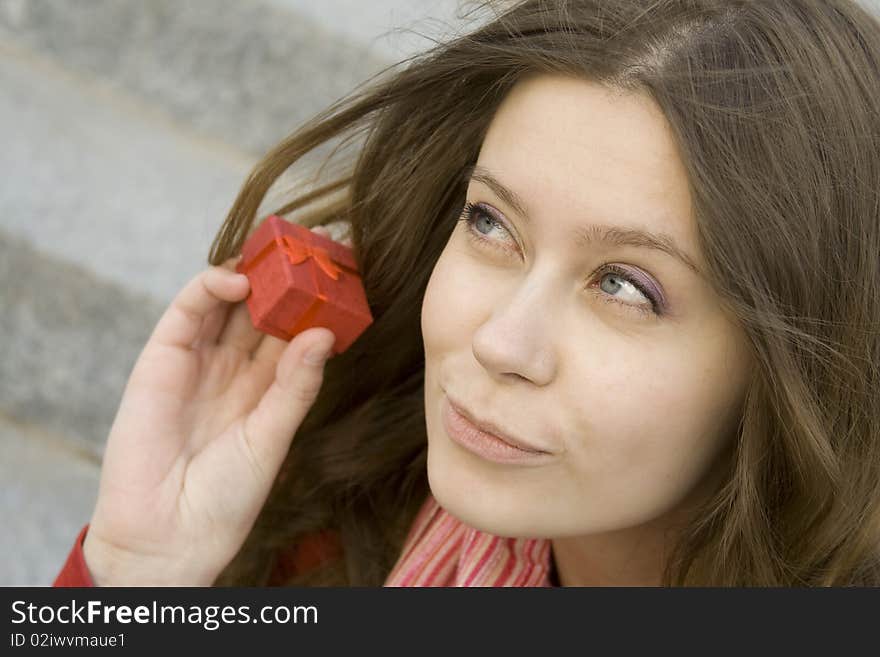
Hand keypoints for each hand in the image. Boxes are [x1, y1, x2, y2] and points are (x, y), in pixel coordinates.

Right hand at [82, 249, 336, 585]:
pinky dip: (212, 287)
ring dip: (254, 273)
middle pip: (263, 309)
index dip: (315, 304)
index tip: (346, 275)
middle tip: (318, 245)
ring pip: (228, 301)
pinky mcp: (161, 358)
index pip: (293, 332)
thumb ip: (295, 386)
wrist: (166, 536)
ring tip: (285, 251)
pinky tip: (242, 281)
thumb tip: (325, 335)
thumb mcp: (271, 438)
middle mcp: (234, 368)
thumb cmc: (226, 498)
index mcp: (265, 388)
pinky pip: (188, 310)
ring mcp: (198, 360)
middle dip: (288, 278)